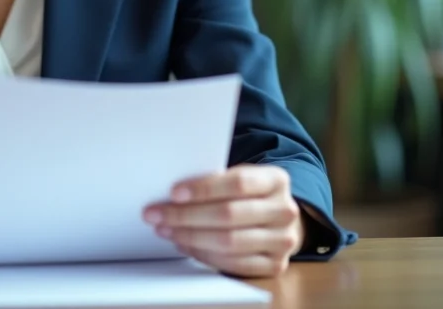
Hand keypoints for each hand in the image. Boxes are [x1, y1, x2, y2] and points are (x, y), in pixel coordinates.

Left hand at [143, 164, 302, 277]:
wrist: (277, 218)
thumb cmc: (249, 194)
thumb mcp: (241, 177)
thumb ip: (217, 180)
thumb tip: (174, 192)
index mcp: (276, 180)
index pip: (238, 182)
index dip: (204, 188)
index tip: (174, 192)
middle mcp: (285, 210)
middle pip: (229, 214)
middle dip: (186, 215)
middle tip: (157, 214)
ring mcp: (283, 240)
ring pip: (229, 242)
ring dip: (190, 237)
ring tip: (166, 230)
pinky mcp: (275, 265)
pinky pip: (233, 264)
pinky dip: (203, 255)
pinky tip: (185, 245)